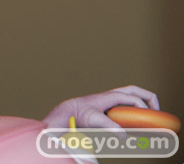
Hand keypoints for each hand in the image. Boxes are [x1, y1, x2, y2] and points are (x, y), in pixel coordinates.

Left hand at [43, 85, 159, 128]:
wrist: (69, 112)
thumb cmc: (79, 114)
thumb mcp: (94, 120)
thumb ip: (109, 126)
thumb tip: (123, 135)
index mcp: (111, 96)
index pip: (133, 98)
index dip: (142, 108)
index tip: (147, 120)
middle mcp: (112, 95)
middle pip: (135, 90)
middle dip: (148, 98)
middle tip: (156, 110)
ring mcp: (110, 99)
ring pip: (131, 94)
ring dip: (142, 100)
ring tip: (150, 112)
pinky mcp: (108, 104)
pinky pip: (126, 102)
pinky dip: (134, 106)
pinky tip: (136, 118)